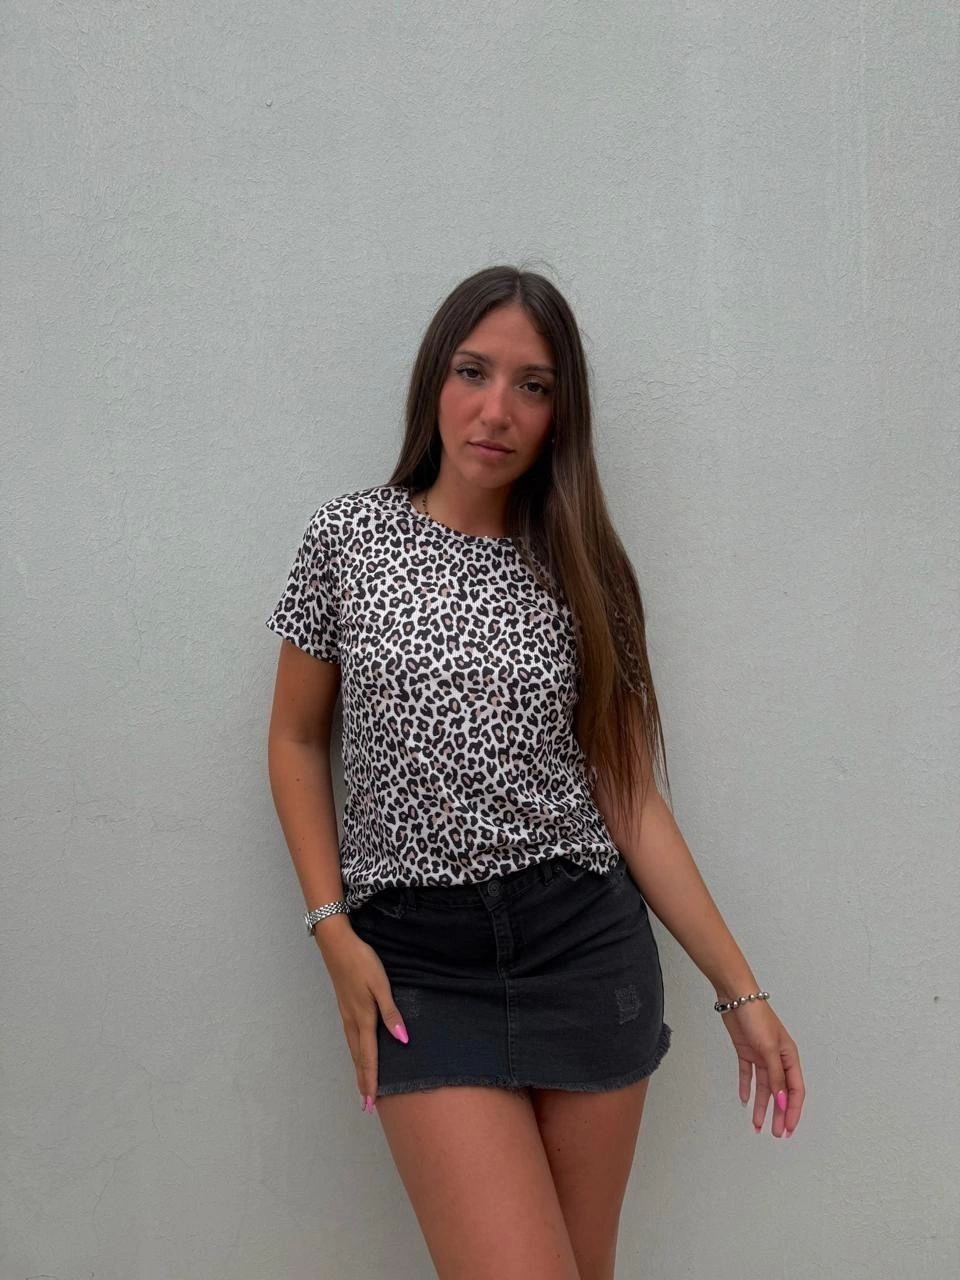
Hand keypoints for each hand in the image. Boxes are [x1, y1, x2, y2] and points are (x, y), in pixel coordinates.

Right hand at [319, 926, 409, 1112]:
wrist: (336, 943)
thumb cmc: (361, 961)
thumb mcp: (380, 984)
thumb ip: (391, 1013)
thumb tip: (402, 1040)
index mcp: (363, 1018)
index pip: (369, 1056)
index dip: (371, 1080)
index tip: (372, 1103)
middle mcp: (352, 1020)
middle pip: (358, 1057)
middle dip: (363, 1081)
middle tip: (367, 1105)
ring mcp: (346, 1013)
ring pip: (353, 1048)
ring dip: (359, 1069)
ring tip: (363, 1086)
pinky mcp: (345, 1006)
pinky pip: (351, 1037)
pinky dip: (355, 1053)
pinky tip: (357, 1052)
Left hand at [719, 998, 804, 1136]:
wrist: (736, 997)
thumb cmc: (758, 1018)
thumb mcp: (769, 1049)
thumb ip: (775, 1077)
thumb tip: (782, 1101)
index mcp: (789, 1057)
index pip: (795, 1090)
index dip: (792, 1110)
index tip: (788, 1129)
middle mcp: (777, 1058)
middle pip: (780, 1092)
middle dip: (778, 1113)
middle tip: (774, 1133)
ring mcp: (761, 1055)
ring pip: (764, 1087)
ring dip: (762, 1105)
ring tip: (758, 1125)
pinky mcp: (746, 1051)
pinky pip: (748, 1074)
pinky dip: (746, 1087)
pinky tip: (745, 1101)